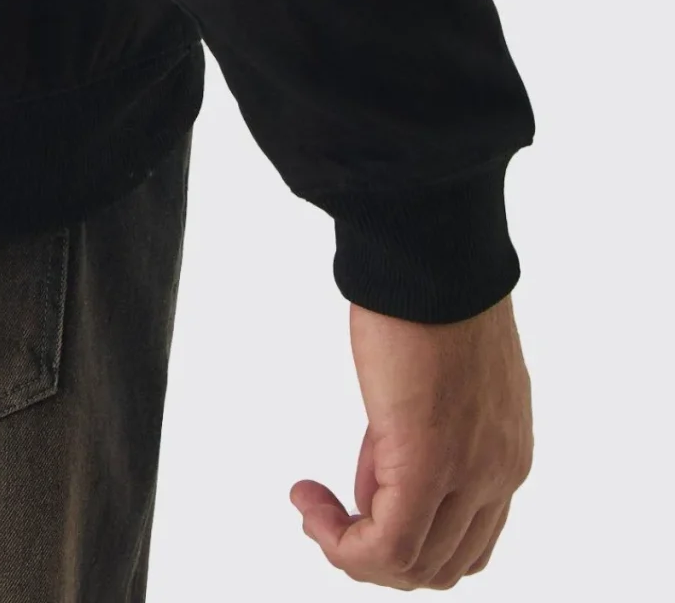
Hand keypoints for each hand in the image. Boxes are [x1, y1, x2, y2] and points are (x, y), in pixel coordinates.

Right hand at [291, 296, 531, 587]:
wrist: (431, 251)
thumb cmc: (428, 293)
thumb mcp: (436, 379)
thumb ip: (421, 431)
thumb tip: (379, 474)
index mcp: (507, 452)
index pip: (465, 541)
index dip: (406, 535)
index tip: (355, 492)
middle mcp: (501, 473)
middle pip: (441, 565)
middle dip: (377, 552)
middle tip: (329, 513)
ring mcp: (471, 472)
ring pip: (414, 566)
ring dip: (354, 551)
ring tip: (316, 508)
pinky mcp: (428, 464)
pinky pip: (386, 546)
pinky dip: (342, 542)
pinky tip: (311, 502)